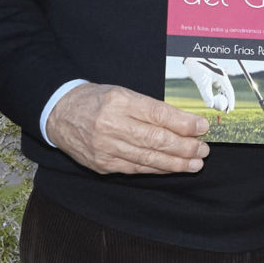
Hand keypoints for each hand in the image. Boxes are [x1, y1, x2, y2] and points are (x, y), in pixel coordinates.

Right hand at [50, 82, 207, 174]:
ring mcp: (105, 147)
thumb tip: (183, 122)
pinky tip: (172, 168)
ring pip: (148, 158)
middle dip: (184, 147)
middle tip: (203, 149)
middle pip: (155, 139)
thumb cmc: (96, 101)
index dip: (183, 123)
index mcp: (118, 101)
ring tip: (195, 163)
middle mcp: (111, 125)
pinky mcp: (102, 164)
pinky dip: (157, 169)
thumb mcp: (122, 93)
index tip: (202, 127)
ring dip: (175, 163)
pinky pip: (136, 168)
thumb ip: (150, 108)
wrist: (59, 114)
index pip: (157, 114)